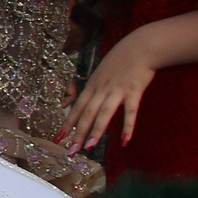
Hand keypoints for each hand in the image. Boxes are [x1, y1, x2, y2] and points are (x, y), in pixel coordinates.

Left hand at [61, 30, 156, 151]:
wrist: (140, 46)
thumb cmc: (121, 61)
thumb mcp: (102, 73)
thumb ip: (96, 89)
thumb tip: (89, 105)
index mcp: (92, 86)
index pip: (76, 108)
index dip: (67, 124)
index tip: (58, 139)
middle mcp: (101, 89)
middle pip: (87, 114)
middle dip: (78, 133)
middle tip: (71, 151)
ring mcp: (117, 90)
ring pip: (104, 113)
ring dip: (96, 131)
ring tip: (89, 148)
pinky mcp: (134, 90)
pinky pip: (130, 111)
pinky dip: (127, 126)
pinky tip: (125, 141)